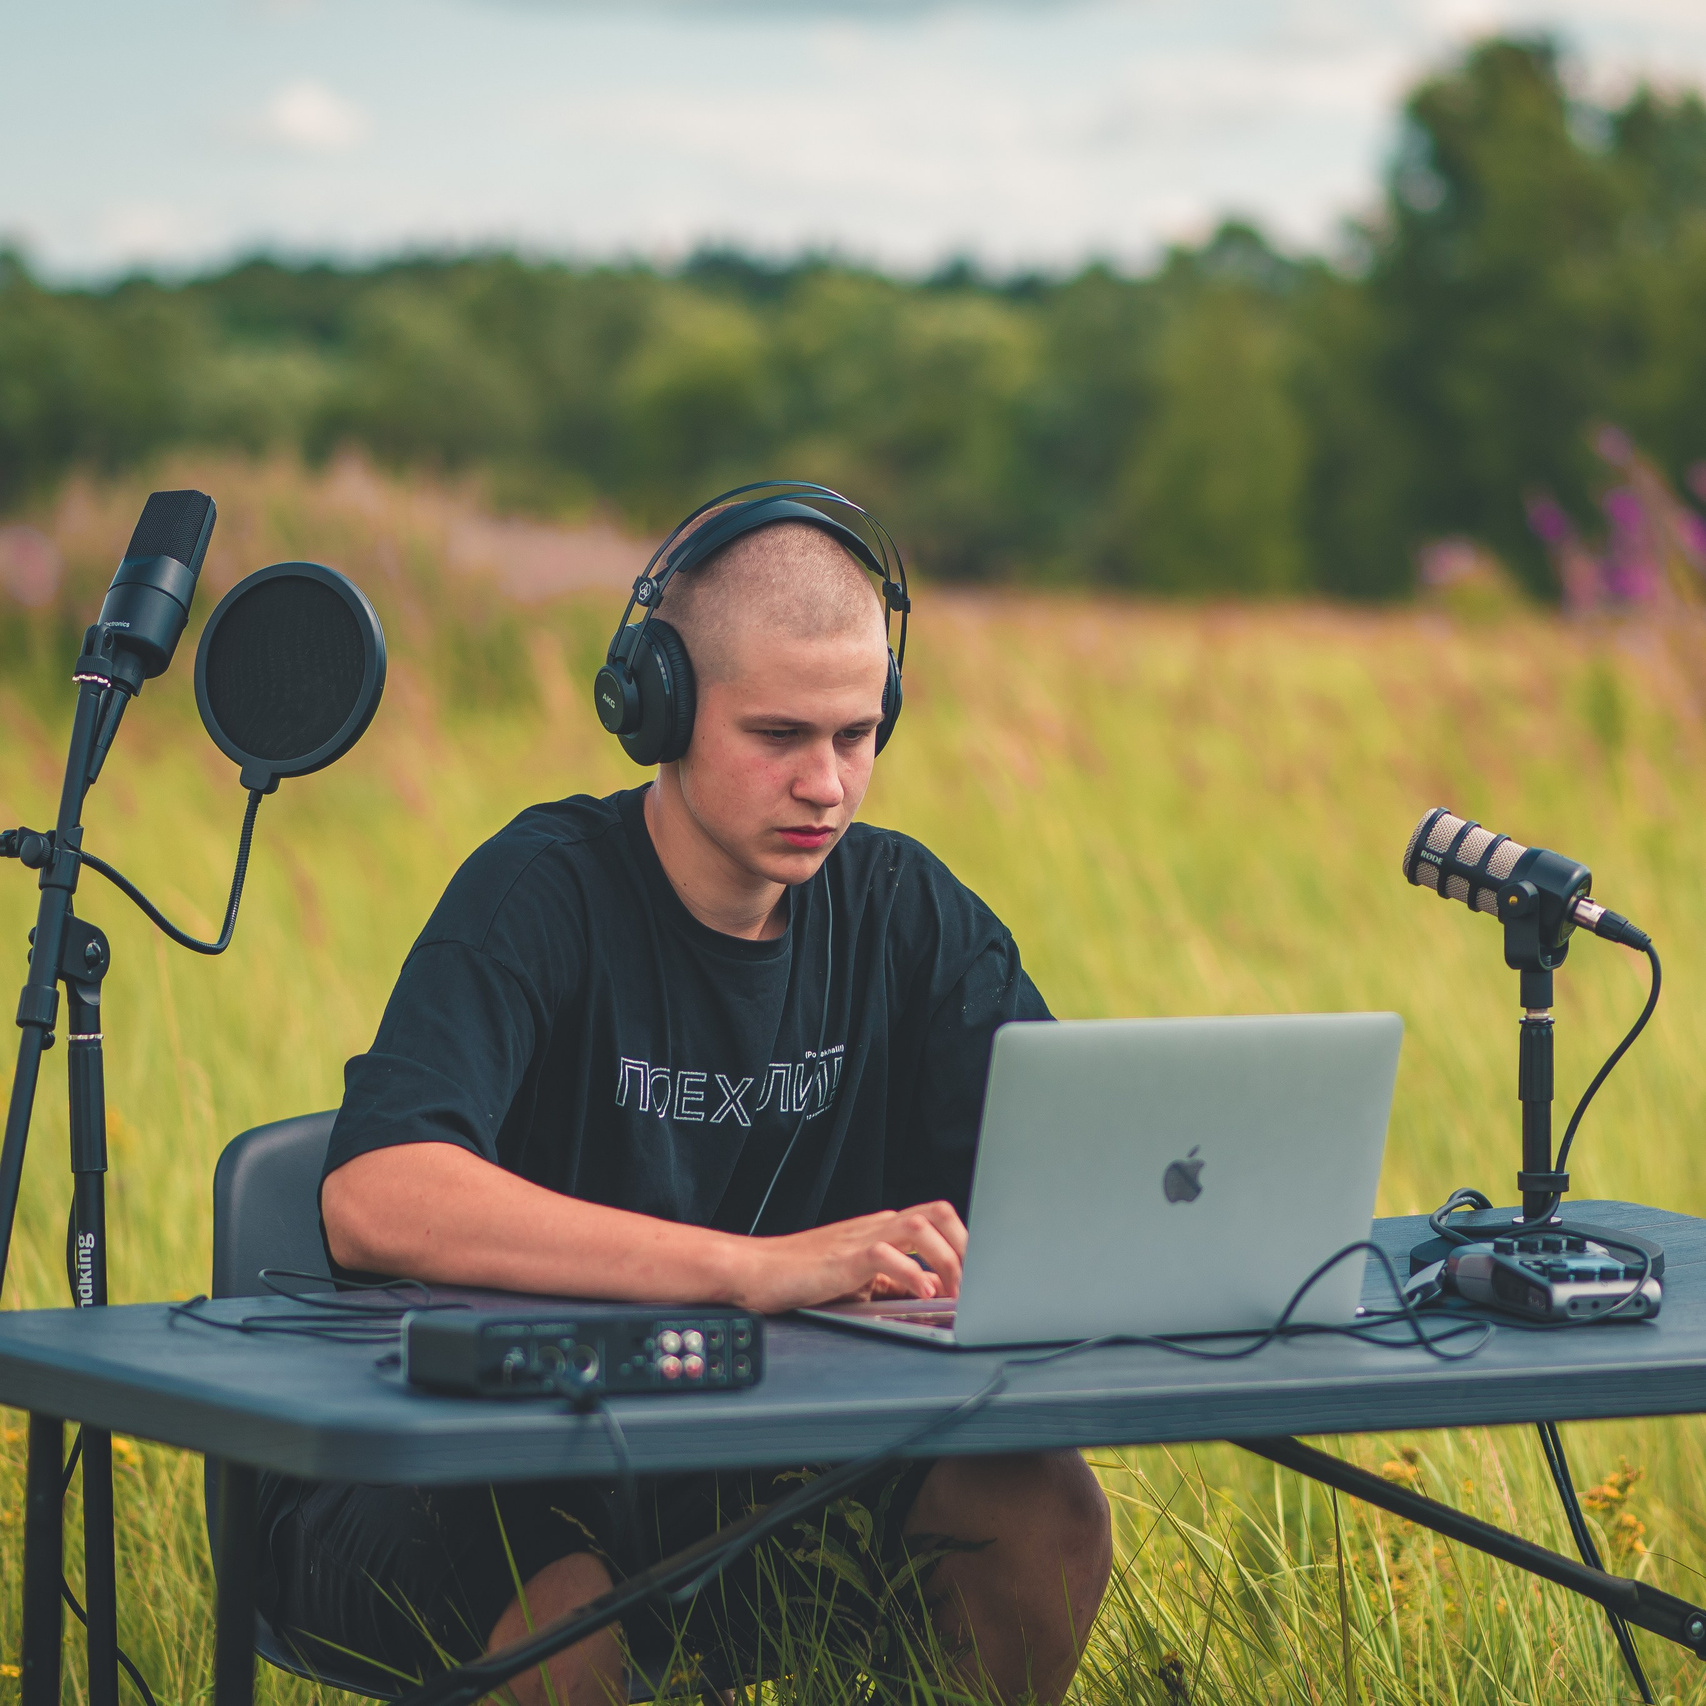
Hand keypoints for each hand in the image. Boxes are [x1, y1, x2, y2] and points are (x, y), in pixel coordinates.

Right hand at [731, 1201, 968, 1313]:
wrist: (754, 1271)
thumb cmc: (799, 1276)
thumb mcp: (857, 1280)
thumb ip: (893, 1282)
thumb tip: (932, 1292)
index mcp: (883, 1230)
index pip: (938, 1221)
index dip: (965, 1245)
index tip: (980, 1276)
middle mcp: (877, 1226)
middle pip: (939, 1213)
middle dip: (966, 1245)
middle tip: (976, 1282)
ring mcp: (861, 1238)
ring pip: (922, 1227)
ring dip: (948, 1260)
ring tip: (955, 1292)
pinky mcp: (844, 1257)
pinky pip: (888, 1255)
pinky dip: (912, 1274)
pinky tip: (921, 1294)